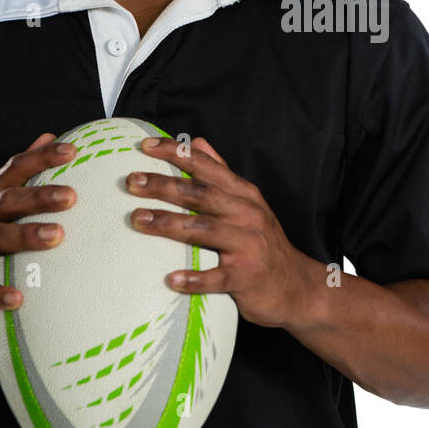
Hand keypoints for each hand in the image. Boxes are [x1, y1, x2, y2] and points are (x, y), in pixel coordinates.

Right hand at [0, 133, 76, 323]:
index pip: (14, 169)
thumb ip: (20, 172)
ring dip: (26, 236)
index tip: (72, 151)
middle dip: (39, 197)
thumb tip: (49, 137)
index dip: (41, 158)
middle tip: (71, 196)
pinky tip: (19, 298)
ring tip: (56, 236)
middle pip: (8, 202)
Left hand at [127, 136, 318, 328]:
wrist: (296, 286)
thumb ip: (222, 172)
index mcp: (244, 195)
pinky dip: (196, 278)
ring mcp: (248, 245)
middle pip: (201, 195)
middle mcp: (247, 215)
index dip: (177, 154)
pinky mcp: (247, 277)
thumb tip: (197, 142)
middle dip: (164, 185)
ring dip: (169, 224)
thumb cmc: (264, 243)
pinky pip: (218, 277)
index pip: (207, 167)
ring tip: (138, 219)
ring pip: (204, 230)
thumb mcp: (249, 202)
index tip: (145, 146)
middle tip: (132, 182)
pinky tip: (172, 279)